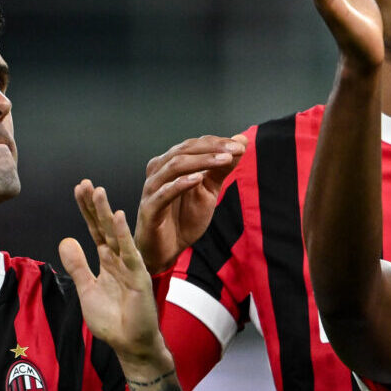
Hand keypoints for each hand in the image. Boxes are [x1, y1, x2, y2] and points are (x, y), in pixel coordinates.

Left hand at [63, 180, 174, 381]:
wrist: (131, 344)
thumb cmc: (113, 321)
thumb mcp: (87, 290)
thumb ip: (78, 266)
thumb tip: (66, 240)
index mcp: (107, 262)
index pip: (94, 230)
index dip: (86, 211)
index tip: (78, 189)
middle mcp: (120, 260)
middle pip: (104, 227)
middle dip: (94, 205)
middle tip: (85, 183)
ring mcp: (131, 266)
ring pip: (116, 235)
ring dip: (106, 213)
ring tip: (98, 191)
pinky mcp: (139, 277)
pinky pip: (130, 252)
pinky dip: (123, 234)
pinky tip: (117, 216)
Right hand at [135, 134, 242, 272]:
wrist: (168, 250)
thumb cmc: (184, 218)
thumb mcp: (209, 191)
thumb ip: (221, 168)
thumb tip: (241, 141)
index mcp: (170, 163)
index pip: (193, 145)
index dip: (216, 143)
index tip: (241, 145)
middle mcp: (158, 171)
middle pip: (183, 150)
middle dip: (212, 148)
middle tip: (236, 149)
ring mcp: (152, 189)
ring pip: (174, 166)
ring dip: (201, 162)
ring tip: (224, 160)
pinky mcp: (149, 208)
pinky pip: (163, 193)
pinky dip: (180, 184)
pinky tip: (198, 179)